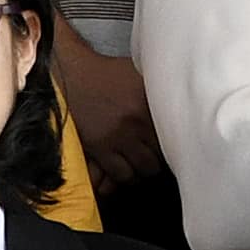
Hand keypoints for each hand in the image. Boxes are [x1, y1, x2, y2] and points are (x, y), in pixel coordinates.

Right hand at [53, 41, 161, 195]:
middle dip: (160, 159)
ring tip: (142, 166)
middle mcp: (136, 121)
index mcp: (148, 102)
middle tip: (157, 158)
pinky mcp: (99, 148)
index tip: (175, 145)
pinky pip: (120, 174)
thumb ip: (158, 90)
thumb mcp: (138, 73)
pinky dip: (126, 176)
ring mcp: (117, 137)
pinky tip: (126, 169)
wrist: (71, 74)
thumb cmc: (105, 73)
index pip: (174, 134)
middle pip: (160, 154)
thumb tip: (179, 102)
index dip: (176, 143)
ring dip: (144, 170)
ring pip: (142, 169)